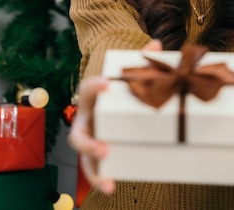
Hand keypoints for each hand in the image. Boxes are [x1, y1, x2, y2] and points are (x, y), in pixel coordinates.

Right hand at [68, 40, 162, 194]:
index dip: (95, 86)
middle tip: (104, 147)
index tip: (106, 83)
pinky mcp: (97, 155)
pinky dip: (100, 179)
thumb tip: (157, 47)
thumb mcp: (128, 75)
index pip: (87, 89)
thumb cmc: (119, 89)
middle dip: (88, 142)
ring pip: (82, 157)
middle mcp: (85, 120)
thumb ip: (140, 60)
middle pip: (77, 133)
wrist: (108, 101)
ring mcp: (89, 139)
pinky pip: (95, 170)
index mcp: (91, 98)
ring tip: (107, 177)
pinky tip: (112, 186)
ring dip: (93, 166)